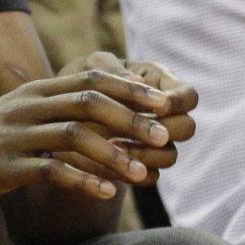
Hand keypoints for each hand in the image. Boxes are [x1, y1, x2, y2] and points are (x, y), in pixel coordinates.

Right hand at [0, 66, 176, 213]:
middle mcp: (25, 106)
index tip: (166, 104)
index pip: (90, 78)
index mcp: (34, 92)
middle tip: (163, 138)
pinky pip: (49, 170)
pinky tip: (105, 193)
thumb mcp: (23, 121)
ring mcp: (12, 135)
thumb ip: (61, 114)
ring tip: (140, 174)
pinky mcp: (2, 167)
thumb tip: (114, 116)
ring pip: (71, 135)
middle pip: (86, 101)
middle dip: (130, 118)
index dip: (131, 88)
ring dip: (112, 154)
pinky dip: (81, 180)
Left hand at [56, 52, 197, 185]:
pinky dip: (134, 172)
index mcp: (157, 85)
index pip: (188, 95)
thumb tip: (137, 81)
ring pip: (170, 155)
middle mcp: (161, 116)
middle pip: (187, 128)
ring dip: (146, 153)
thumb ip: (111, 69)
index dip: (179, 102)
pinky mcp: (138, 166)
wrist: (57, 114)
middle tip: (143, 130)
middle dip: (167, 130)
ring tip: (115, 147)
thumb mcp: (90, 68)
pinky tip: (110, 164)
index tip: (160, 106)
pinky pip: (149, 176)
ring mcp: (152, 144)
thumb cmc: (77, 81)